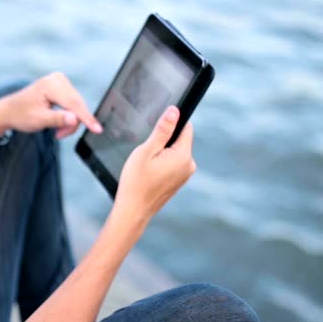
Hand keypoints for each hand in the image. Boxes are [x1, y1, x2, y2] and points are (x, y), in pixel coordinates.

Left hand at [0, 73, 103, 138]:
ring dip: (70, 121)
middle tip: (59, 135)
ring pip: (77, 106)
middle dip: (72, 123)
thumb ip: (57, 119)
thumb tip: (75, 119)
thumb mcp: (38, 120)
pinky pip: (73, 104)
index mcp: (51, 85)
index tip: (97, 129)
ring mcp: (60, 81)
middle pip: (77, 105)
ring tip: (56, 130)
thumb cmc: (21, 114)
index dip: (86, 118)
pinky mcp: (62, 87)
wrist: (10, 110)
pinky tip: (58, 122)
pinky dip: (68, 116)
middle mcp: (58, 79)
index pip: (74, 103)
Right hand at [110, 106, 195, 233]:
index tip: (156, 130)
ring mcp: (184, 175)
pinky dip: (161, 163)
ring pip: (175, 152)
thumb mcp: (146, 151)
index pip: (186, 127)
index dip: (171, 123)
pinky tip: (149, 173)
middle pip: (179, 139)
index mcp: (183, 155)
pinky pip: (172, 164)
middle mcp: (189, 165)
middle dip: (164, 140)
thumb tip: (175, 111)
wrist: (133, 210)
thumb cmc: (136, 181)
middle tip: (146, 151)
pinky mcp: (178, 182)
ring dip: (161, 152)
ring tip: (146, 164)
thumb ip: (162, 130)